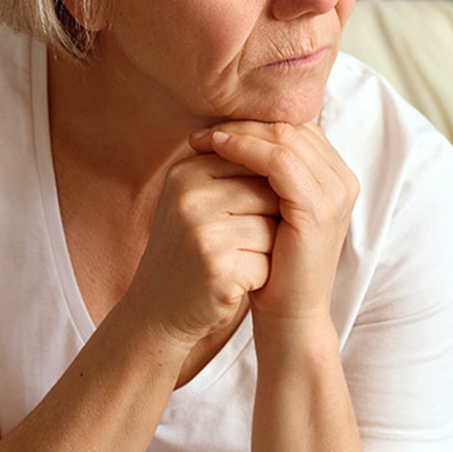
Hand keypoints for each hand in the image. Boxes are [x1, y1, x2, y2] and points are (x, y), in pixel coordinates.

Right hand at [123, 150, 280, 347]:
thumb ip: (234, 169)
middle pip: (268, 192)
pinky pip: (268, 262)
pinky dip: (261, 277)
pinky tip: (235, 283)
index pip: (255, 160)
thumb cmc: (190, 252)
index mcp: (185, 171)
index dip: (266, 193)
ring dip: (268, 249)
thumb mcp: (199, 201)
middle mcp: (189, 195)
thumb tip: (294, 141)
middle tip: (242, 244)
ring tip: (237, 261)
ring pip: (273, 226)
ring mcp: (200, 230)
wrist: (159, 310)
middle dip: (270, 219)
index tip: (246, 217)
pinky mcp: (216, 267)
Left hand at [189, 122, 357, 329]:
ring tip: (203, 139)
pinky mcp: (318, 208)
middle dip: (242, 123)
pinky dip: (245, 149)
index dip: (250, 124)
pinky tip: (216, 151)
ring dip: (239, 132)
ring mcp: (334, 193)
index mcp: (333, 176)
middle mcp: (341, 179)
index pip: (292, 129)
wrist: (289, 314)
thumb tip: (220, 133)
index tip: (209, 130)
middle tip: (200, 131)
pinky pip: (280, 162)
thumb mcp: (266, 210)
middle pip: (289, 127)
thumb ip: (260, 175)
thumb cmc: (271, 263)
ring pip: (284, 137)